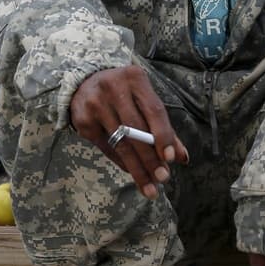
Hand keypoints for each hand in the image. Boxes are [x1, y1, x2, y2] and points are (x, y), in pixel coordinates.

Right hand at [69, 65, 188, 199]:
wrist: (84, 83)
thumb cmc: (125, 93)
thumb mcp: (144, 100)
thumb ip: (163, 126)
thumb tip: (181, 157)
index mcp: (135, 78)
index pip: (153, 110)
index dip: (163, 135)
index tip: (170, 158)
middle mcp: (113, 88)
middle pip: (136, 130)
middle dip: (151, 158)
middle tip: (163, 178)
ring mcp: (95, 105)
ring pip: (121, 143)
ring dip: (137, 168)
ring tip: (150, 187)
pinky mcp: (83, 121)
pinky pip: (107, 148)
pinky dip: (123, 163)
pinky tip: (133, 173)